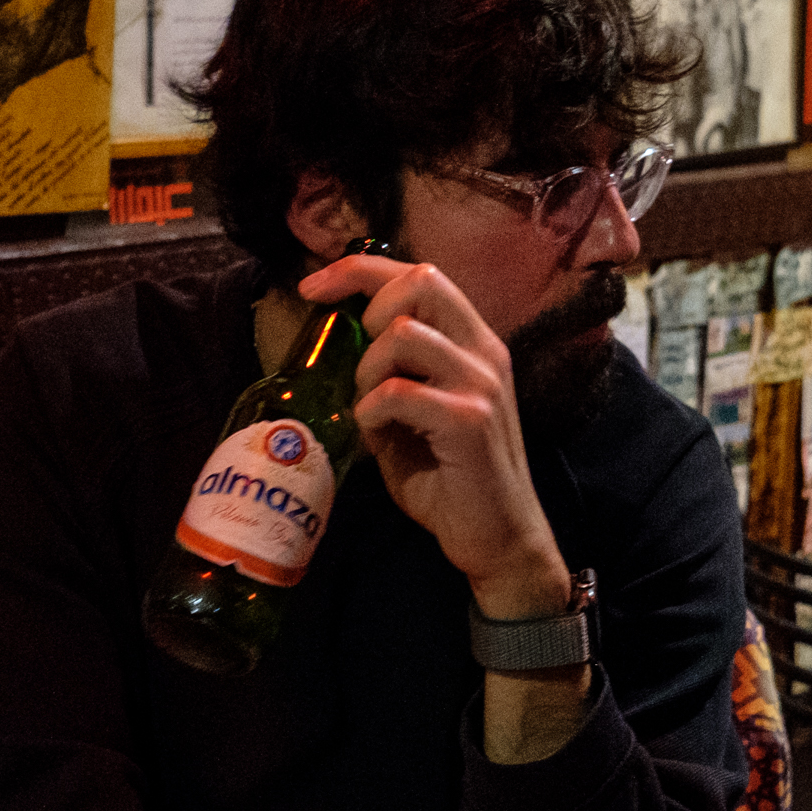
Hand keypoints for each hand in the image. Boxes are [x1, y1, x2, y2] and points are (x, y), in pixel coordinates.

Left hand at [295, 253, 570, 619]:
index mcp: (474, 343)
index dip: (359, 270)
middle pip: (420, 280)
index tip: (313, 288)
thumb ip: (390, 381)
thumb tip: (340, 358)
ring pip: (403, 333)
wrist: (498, 540)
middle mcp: (484, 352)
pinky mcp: (469, 421)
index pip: (420, 274)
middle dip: (369, 307)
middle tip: (357, 359)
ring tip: (369, 408)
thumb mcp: (416, 419)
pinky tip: (376, 434)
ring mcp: (481, 383)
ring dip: (368, 368)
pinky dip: (371, 411)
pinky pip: (398, 393)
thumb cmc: (453, 483)